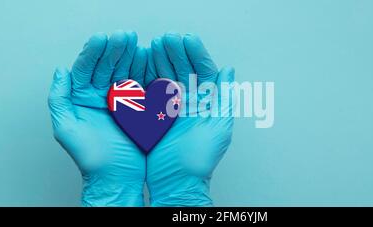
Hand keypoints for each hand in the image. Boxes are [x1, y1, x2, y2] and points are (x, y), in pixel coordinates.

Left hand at [48, 30, 150, 205]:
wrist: (117, 177)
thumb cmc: (91, 158)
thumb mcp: (66, 128)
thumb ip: (60, 99)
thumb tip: (61, 71)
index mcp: (82, 98)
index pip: (86, 68)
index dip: (94, 52)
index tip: (103, 38)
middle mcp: (101, 95)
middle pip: (107, 66)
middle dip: (115, 49)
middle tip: (125, 35)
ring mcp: (121, 100)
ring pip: (125, 71)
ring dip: (131, 56)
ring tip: (138, 43)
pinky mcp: (139, 106)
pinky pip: (142, 84)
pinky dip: (145, 71)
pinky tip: (148, 59)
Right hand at [145, 33, 234, 205]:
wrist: (176, 181)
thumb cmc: (200, 160)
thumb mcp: (218, 128)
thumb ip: (223, 98)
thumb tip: (229, 70)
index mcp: (207, 103)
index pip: (204, 72)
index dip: (197, 54)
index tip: (188, 39)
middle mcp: (190, 102)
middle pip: (184, 70)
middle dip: (176, 52)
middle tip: (168, 37)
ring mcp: (171, 107)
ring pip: (166, 76)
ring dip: (161, 59)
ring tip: (154, 44)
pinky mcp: (154, 114)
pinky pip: (151, 91)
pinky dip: (147, 76)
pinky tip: (143, 63)